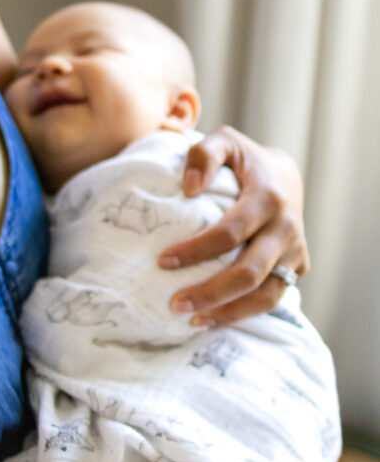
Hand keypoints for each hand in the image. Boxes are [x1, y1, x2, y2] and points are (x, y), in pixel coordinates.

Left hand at [161, 126, 308, 326]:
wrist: (285, 174)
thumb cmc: (244, 160)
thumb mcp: (225, 141)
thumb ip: (203, 155)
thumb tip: (189, 188)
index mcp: (268, 198)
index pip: (230, 232)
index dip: (196, 250)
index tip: (162, 261)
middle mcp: (287, 229)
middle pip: (249, 273)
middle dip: (210, 292)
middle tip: (174, 303)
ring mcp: (295, 252)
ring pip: (266, 296)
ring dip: (229, 312)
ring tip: (192, 320)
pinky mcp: (297, 268)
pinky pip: (272, 299)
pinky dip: (243, 313)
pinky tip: (213, 318)